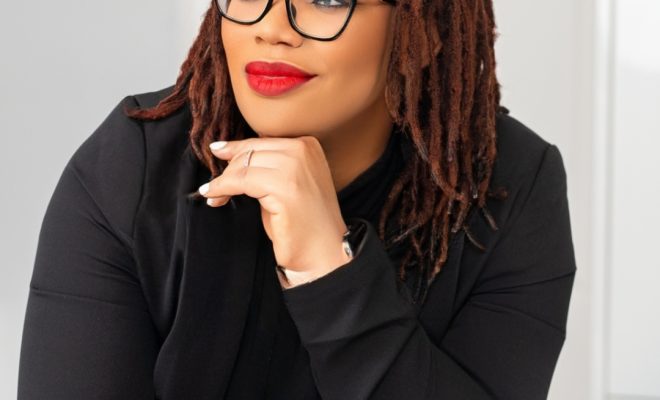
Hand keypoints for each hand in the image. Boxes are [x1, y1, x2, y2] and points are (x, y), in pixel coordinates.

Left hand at [197, 136, 351, 283]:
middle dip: (227, 168)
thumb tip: (229, 151)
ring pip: (243, 165)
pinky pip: (241, 181)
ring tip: (213, 194)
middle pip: (251, 150)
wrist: (323, 251)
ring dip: (222, 181)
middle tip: (213, 186)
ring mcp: (295, 168)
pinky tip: (215, 197)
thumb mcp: (287, 183)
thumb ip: (268, 165)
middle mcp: (304, 151)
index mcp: (308, 145)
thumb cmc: (303, 222)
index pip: (261, 141)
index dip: (236, 150)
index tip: (218, 154)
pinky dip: (222, 188)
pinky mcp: (284, 188)